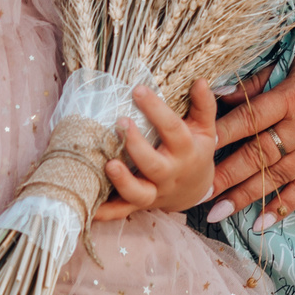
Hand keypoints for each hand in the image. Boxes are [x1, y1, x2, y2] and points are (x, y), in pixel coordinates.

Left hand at [91, 82, 218, 221]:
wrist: (195, 190)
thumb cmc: (195, 151)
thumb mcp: (205, 128)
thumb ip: (203, 106)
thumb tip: (200, 81)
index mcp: (186, 151)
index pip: (172, 129)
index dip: (156, 110)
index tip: (138, 90)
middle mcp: (170, 174)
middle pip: (154, 165)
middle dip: (137, 146)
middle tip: (120, 122)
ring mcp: (154, 192)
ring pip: (139, 193)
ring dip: (123, 182)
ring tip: (108, 164)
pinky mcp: (139, 204)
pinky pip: (121, 211)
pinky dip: (105, 212)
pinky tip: (89, 208)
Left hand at [205, 48, 294, 233]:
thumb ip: (264, 78)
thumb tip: (223, 91)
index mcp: (294, 96)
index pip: (249, 118)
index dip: (220, 133)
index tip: (194, 146)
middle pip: (258, 154)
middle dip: (225, 175)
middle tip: (196, 192)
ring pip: (277, 177)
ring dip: (245, 196)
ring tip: (217, 212)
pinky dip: (283, 206)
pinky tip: (261, 222)